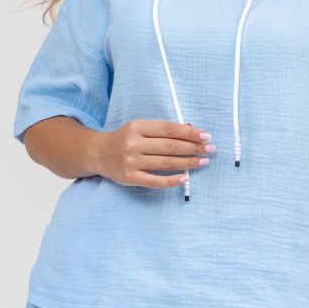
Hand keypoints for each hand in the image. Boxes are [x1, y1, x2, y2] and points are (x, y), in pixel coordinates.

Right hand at [87, 119, 214, 189]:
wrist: (98, 153)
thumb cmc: (125, 139)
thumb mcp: (140, 128)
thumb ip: (163, 129)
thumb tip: (191, 128)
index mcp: (137, 126)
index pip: (169, 129)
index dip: (190, 133)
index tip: (206, 136)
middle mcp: (133, 143)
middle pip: (170, 146)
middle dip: (193, 148)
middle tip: (210, 149)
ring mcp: (131, 161)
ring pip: (166, 163)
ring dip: (188, 163)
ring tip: (203, 162)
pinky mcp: (129, 178)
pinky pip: (155, 181)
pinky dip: (171, 180)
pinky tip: (185, 178)